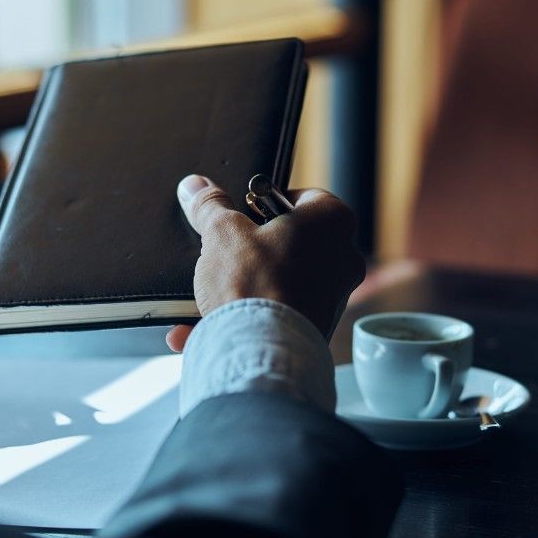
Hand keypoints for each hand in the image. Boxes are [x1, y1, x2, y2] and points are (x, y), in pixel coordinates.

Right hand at [166, 174, 365, 352]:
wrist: (262, 350)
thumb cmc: (254, 282)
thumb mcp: (222, 233)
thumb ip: (210, 206)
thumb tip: (196, 186)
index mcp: (331, 221)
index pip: (303, 196)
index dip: (267, 201)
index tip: (242, 212)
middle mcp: (343, 259)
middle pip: (291, 242)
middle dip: (252, 248)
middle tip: (224, 250)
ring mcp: (333, 298)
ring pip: (280, 283)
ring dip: (241, 288)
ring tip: (203, 295)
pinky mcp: (316, 330)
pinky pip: (273, 317)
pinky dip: (240, 320)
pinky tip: (194, 329)